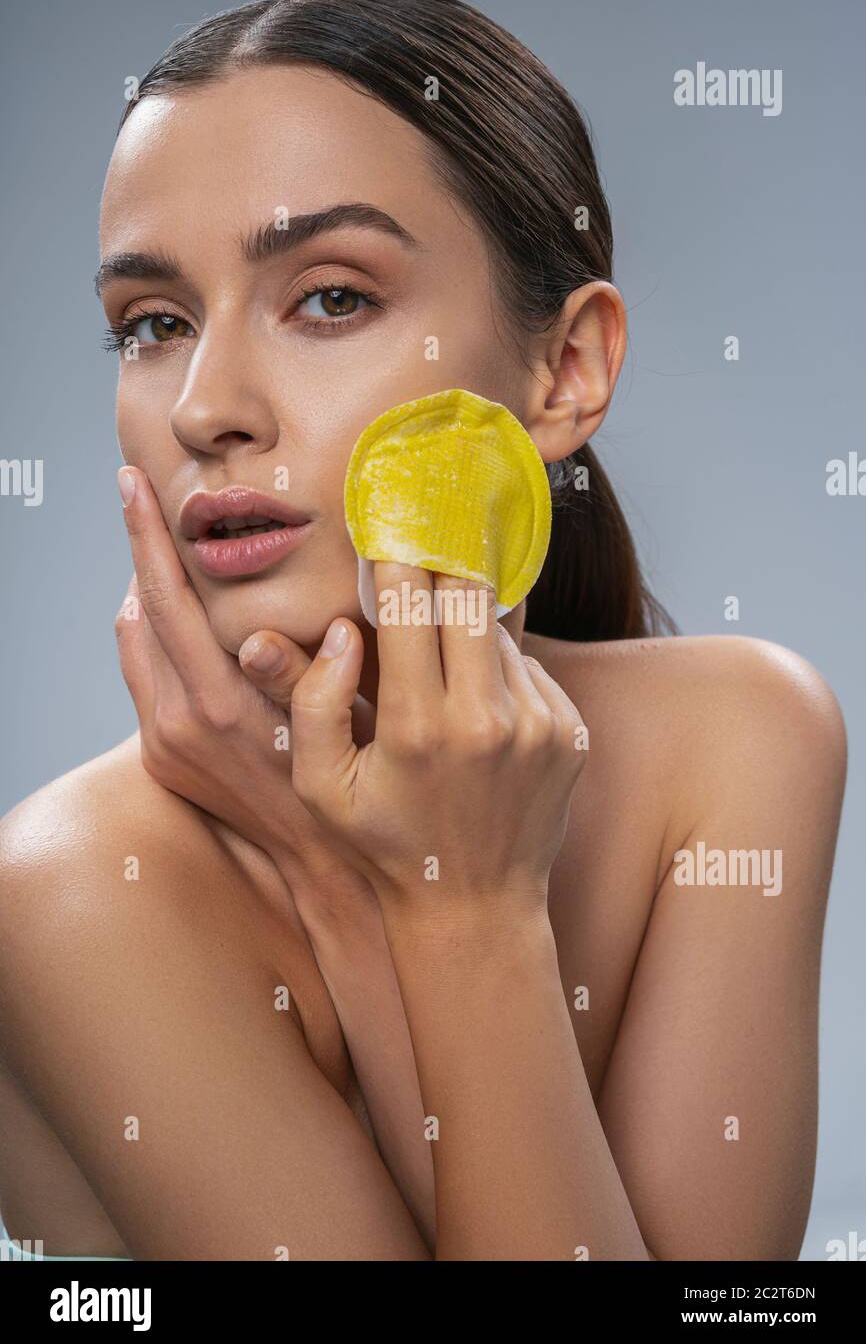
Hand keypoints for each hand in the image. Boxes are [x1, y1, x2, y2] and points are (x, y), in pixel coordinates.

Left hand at [114, 466, 378, 931]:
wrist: (317, 859)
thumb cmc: (340, 776)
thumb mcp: (332, 713)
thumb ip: (304, 663)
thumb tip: (291, 616)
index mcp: (216, 705)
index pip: (166, 599)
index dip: (147, 537)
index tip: (131, 484)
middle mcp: (176, 723)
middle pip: (138, 612)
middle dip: (140, 551)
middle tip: (141, 497)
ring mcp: (161, 742)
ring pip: (134, 642)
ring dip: (149, 596)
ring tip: (174, 558)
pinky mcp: (157, 757)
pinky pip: (142, 675)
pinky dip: (155, 637)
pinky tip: (185, 622)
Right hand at [286, 562, 586, 925]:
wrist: (476, 905)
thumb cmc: (387, 845)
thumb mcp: (322, 789)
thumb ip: (314, 703)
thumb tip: (345, 631)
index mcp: (417, 728)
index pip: (408, 604)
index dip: (395, 556)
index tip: (387, 523)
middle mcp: (485, 720)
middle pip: (468, 594)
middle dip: (442, 564)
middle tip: (424, 542)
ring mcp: (537, 724)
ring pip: (501, 628)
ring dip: (469, 622)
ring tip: (442, 658)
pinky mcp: (569, 731)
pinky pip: (529, 667)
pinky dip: (500, 668)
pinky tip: (477, 707)